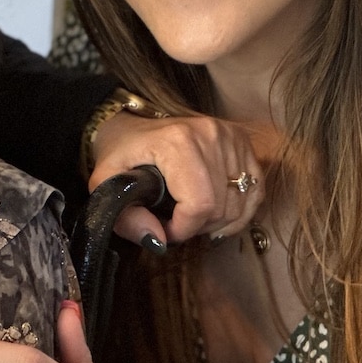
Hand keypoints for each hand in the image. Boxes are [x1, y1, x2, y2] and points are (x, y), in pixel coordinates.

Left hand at [90, 111, 265, 247]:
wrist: (131, 122)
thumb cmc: (120, 152)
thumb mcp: (106, 183)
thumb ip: (126, 217)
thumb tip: (158, 240)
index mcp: (178, 141)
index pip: (199, 204)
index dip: (183, 229)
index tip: (165, 230)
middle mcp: (210, 134)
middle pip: (221, 207)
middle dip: (197, 227)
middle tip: (176, 222)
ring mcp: (230, 136)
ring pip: (240, 203)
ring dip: (218, 221)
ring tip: (192, 215)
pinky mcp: (242, 141)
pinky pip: (255, 190)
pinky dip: (239, 209)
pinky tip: (218, 211)